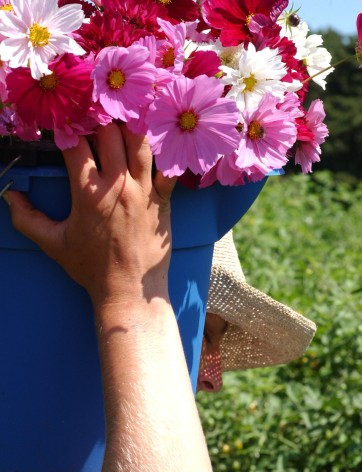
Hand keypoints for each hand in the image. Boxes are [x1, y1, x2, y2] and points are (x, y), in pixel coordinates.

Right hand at [5, 124, 175, 307]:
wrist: (129, 290)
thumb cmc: (91, 268)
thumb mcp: (54, 244)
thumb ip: (27, 219)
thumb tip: (9, 196)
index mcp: (88, 193)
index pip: (75, 144)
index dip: (67, 128)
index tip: (64, 124)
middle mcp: (117, 185)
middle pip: (109, 133)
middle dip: (98, 119)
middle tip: (93, 116)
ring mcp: (144, 190)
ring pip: (140, 142)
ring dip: (130, 125)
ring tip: (123, 117)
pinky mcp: (164, 200)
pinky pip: (169, 168)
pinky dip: (166, 153)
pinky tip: (160, 140)